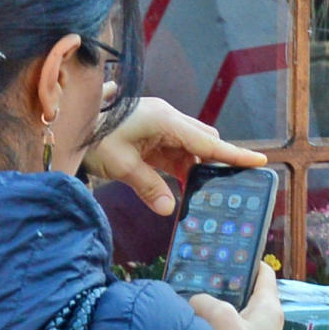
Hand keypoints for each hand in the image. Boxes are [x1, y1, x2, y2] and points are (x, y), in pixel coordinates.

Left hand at [83, 96, 266, 214]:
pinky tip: (179, 186)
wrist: (69, 122)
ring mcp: (160, 125)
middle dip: (214, 163)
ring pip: (191, 148)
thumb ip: (147, 187)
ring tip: (199, 193)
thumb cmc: (94, 138)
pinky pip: (176, 152)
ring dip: (194, 168)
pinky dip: (180, 168)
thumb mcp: (120, 165)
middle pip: (204, 141)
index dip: (234, 155)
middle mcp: (167, 119)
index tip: (259, 161)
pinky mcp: (152, 133)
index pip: (208, 142)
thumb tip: (169, 210)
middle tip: (223, 189)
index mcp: (165, 121)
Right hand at [189, 261, 284, 329]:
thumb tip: (196, 302)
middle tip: (207, 283)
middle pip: (251, 295)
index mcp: (270, 306)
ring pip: (243, 317)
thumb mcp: (220, 318)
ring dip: (225, 312)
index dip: (249, 261)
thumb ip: (205, 302)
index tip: (230, 256)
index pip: (265, 273)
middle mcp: (273, 322)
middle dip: (231, 288)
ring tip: (202, 307)